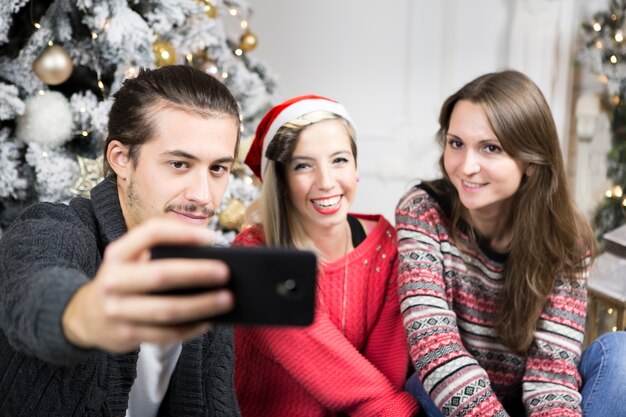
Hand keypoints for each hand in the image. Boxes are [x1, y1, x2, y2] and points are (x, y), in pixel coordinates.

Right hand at [62, 217, 233, 352]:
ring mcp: (117, 310)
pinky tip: (209, 321)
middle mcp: (113, 280)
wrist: (86, 315)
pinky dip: (190, 328)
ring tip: (227, 300)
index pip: (151, 233)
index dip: (182, 233)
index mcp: (118, 253)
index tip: (211, 238)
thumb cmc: (126, 279)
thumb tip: (210, 254)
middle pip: (160, 275)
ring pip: (165, 310)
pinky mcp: (125, 335)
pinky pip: (165, 333)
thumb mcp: (131, 258)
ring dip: (200, 305)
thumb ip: (161, 251)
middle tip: (226, 273)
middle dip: (196, 273)